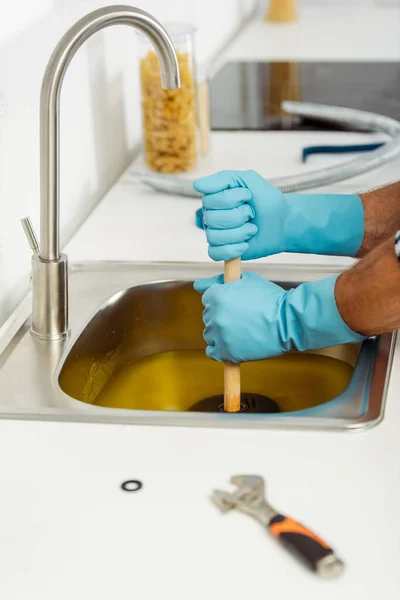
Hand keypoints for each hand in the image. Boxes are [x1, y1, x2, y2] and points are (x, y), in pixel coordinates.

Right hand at [193, 170, 363, 261]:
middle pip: (212, 219)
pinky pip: (215, 253)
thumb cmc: (266, 200)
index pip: (209, 199)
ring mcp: (215, 234)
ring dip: (240, 233)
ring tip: (252, 229)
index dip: (233, 198)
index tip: (248, 195)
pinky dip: (233, 250)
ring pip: (215, 237)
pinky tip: (245, 244)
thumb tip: (197, 185)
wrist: (283, 222)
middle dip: (239, 216)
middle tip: (251, 214)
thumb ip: (222, 179)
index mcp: (213, 198)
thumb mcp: (248, 180)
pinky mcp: (221, 251)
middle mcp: (210, 216)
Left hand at [194, 272, 364, 363]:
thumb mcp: (246, 280)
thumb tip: (198, 285)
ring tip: (241, 331)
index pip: (207, 298)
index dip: (221, 300)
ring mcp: (219, 335)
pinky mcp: (226, 353)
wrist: (288, 322)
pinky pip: (212, 352)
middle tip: (242, 318)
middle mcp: (214, 315)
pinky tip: (232, 345)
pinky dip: (219, 349)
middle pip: (208, 316)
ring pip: (210, 334)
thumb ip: (219, 281)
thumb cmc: (270, 299)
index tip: (233, 304)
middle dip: (222, 316)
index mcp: (217, 296)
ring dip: (221, 333)